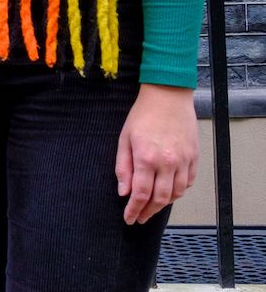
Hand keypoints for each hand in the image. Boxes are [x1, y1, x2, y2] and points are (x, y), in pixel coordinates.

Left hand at [117, 83, 197, 224]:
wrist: (168, 97)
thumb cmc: (142, 115)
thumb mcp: (124, 139)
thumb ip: (123, 167)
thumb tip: (123, 192)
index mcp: (146, 158)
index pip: (140, 194)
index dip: (134, 210)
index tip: (129, 218)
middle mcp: (167, 163)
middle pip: (160, 199)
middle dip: (148, 212)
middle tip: (140, 218)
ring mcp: (183, 161)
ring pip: (176, 193)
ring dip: (164, 204)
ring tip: (153, 207)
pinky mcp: (194, 157)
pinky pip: (188, 182)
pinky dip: (179, 191)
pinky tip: (170, 192)